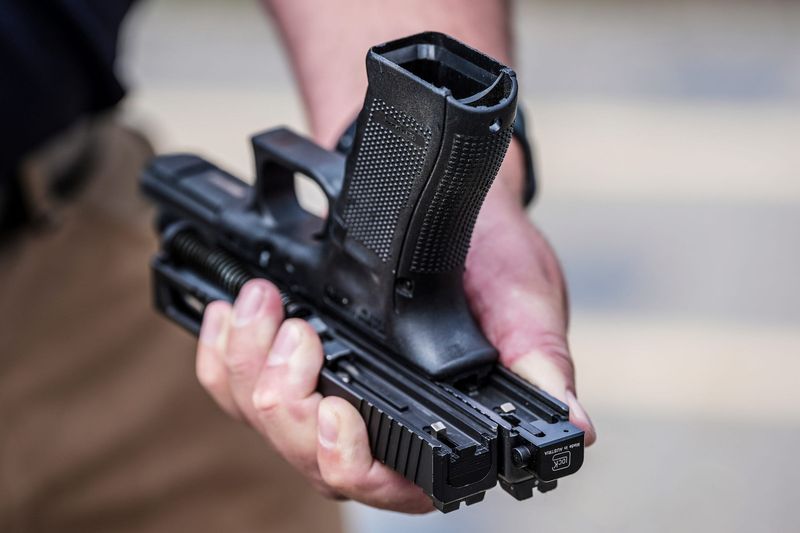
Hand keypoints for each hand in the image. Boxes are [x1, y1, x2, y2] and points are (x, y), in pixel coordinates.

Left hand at [194, 146, 593, 515]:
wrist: (445, 200)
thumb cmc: (491, 252)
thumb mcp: (523, 298)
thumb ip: (536, 360)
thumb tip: (574, 426)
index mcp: (443, 422)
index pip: (394, 483)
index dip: (356, 465)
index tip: (335, 412)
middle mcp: (381, 420)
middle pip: (312, 460)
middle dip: (288, 405)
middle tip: (295, 335)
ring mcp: (330, 392)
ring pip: (265, 423)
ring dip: (249, 368)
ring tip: (265, 305)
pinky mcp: (293, 362)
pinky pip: (234, 384)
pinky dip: (222, 354)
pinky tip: (232, 315)